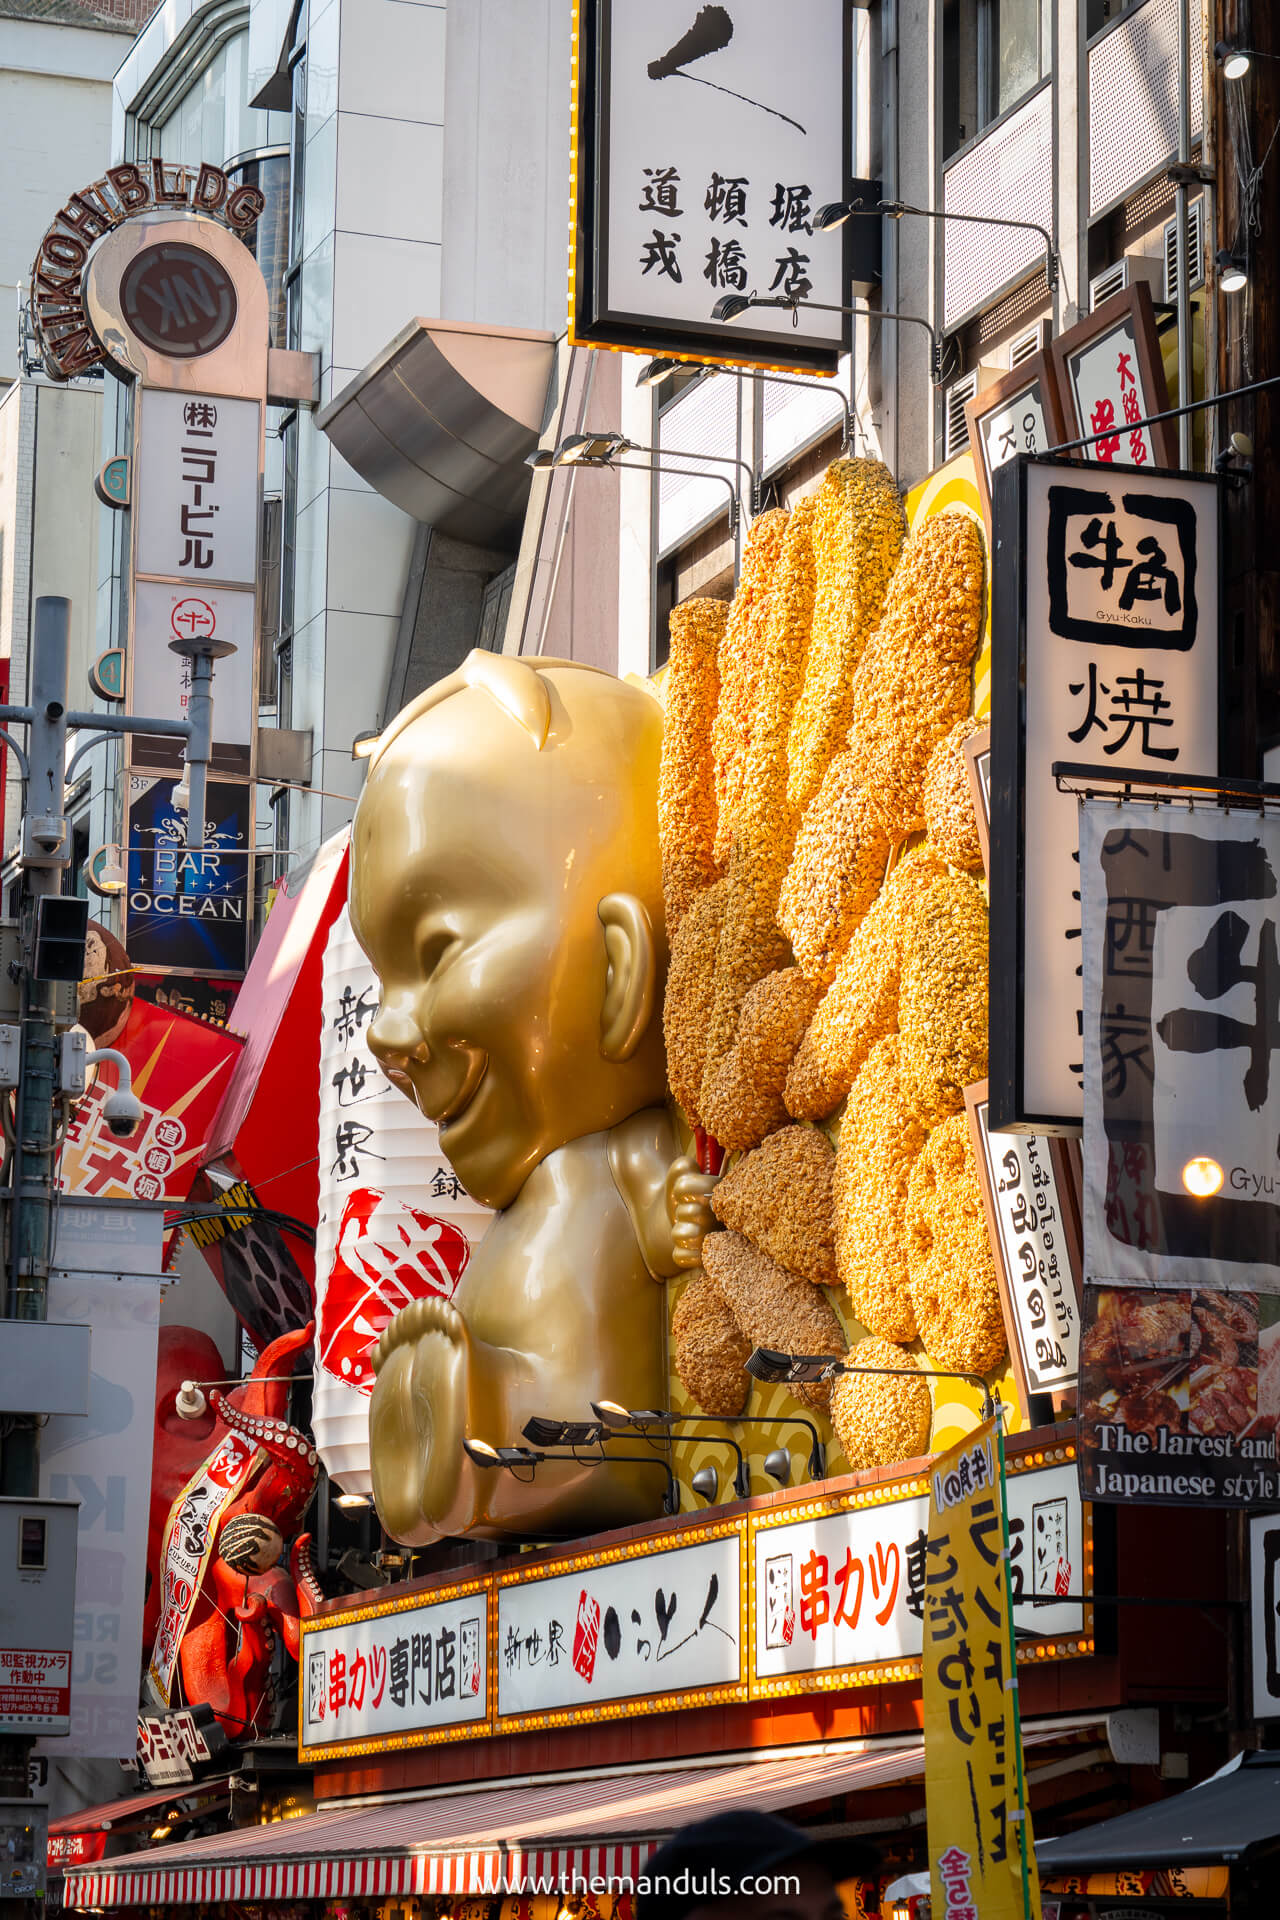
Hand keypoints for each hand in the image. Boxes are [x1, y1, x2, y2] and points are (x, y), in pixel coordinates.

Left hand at [666, 1153, 718, 1269]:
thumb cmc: (681, 1196)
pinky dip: (679, 1252)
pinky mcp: (707, 1264)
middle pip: (694, 1212)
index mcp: (728, 1195)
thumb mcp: (680, 1175)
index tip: (682, 1192)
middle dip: (682, 1211)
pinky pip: (683, 1257)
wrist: (673, 1222)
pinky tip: (688, 1247)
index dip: (682, 1189)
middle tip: (687, 1213)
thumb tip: (689, 1167)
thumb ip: (684, 1166)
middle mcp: (730, 1221)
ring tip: (687, 1229)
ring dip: (678, 1232)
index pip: (702, 1187)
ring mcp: (720, 1245)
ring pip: (687, 1236)